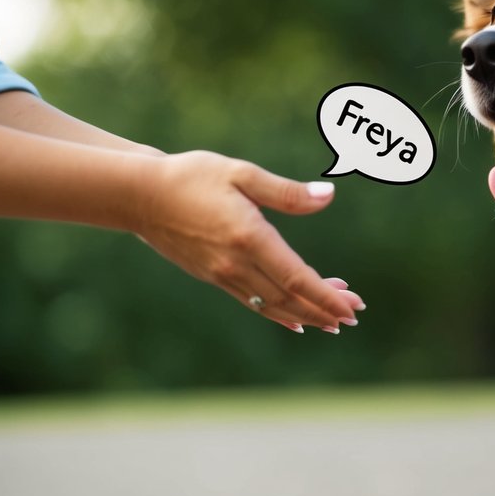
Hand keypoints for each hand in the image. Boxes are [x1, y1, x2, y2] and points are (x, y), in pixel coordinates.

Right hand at [133, 151, 362, 332]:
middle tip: (355, 314)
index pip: (296, 277)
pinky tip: (295, 320)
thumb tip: (328, 196)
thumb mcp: (241, 173)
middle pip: (289, 298)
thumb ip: (286, 192)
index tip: (351, 305)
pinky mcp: (213, 277)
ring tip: (333, 322)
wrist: (139, 195)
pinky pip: (253, 303)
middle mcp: (236, 264)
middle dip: (324, 309)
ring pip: (272, 305)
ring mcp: (223, 275)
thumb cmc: (192, 176)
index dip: (326, 296)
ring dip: (305, 314)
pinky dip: (278, 314)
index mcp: (249, 237)